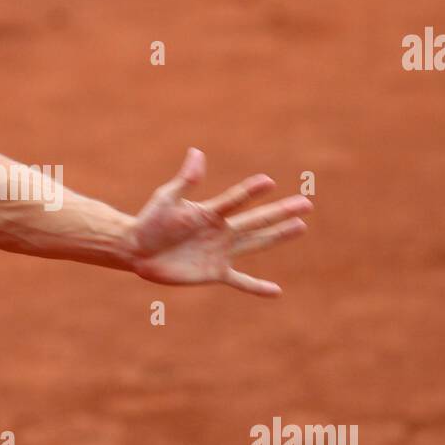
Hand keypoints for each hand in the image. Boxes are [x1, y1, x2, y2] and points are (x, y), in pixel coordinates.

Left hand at [124, 147, 311, 294]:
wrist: (138, 250)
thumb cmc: (150, 221)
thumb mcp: (167, 199)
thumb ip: (185, 181)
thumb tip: (196, 153)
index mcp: (211, 211)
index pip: (237, 200)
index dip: (251, 191)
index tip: (269, 182)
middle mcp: (222, 230)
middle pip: (257, 221)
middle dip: (281, 212)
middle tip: (306, 203)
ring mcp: (221, 252)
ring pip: (256, 243)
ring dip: (278, 236)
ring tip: (301, 226)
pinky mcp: (215, 273)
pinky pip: (240, 281)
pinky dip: (257, 287)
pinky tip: (276, 291)